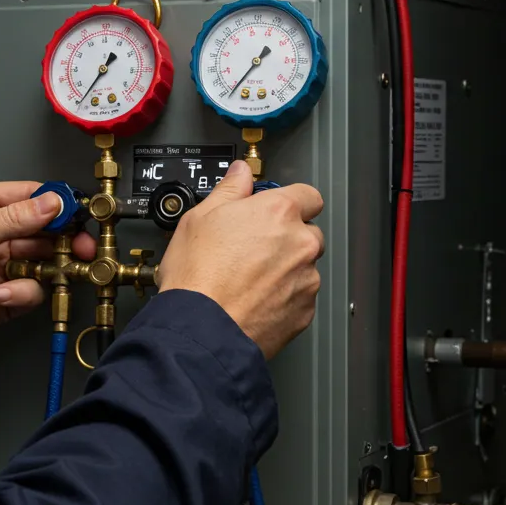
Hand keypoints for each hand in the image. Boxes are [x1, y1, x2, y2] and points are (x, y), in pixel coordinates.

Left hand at [0, 183, 96, 369]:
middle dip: (64, 238)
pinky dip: (22, 294)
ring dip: (46, 268)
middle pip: (44, 229)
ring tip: (44, 272)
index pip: (28, 196)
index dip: (55, 202)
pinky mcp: (5, 297)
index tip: (79, 211)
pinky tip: (1, 296)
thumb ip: (14, 219)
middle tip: (81, 247)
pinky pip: (32, 290)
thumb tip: (51, 202)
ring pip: (44, 260)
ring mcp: (1, 265)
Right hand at [156, 161, 323, 358]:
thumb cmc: (197, 278)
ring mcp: (306, 279)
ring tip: (249, 278)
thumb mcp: (199, 218)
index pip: (308, 194)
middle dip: (287, 236)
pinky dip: (284, 296)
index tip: (274, 208)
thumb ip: (229, 190)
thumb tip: (239, 174)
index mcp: (278, 212)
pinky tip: (254, 298)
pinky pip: (300, 296)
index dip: (289, 200)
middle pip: (307, 231)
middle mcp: (300, 243)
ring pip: (304, 266)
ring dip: (286, 268)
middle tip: (253, 246)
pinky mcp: (304, 311)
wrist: (201, 330)